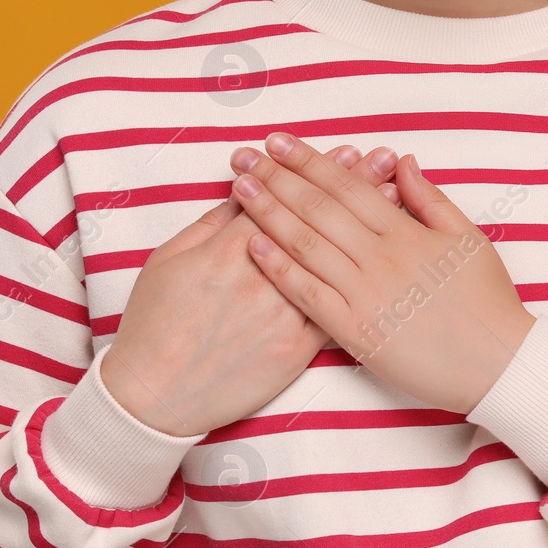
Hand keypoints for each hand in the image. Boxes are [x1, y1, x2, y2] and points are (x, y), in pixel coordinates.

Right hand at [100, 143, 405, 436]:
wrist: (155, 395)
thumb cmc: (154, 325)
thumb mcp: (168, 260)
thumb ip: (211, 226)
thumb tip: (246, 193)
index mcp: (225, 253)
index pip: (279, 200)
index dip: (314, 174)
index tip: (343, 152)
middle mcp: (260, 280)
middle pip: (314, 223)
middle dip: (350, 186)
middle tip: (380, 159)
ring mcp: (281, 316)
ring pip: (332, 262)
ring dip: (364, 226)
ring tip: (393, 195)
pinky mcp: (295, 351)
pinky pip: (334, 312)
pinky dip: (361, 281)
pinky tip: (381, 260)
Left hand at [227, 131, 536, 415]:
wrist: (499, 363)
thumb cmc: (487, 302)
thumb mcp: (467, 238)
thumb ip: (430, 199)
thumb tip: (401, 162)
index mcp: (407, 232)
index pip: (347, 185)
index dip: (309, 161)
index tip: (277, 142)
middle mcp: (382, 257)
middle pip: (319, 208)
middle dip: (277, 178)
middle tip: (243, 157)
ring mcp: (366, 294)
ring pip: (308, 244)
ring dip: (269, 213)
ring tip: (239, 188)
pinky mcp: (356, 330)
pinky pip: (309, 294)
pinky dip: (280, 267)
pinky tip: (254, 245)